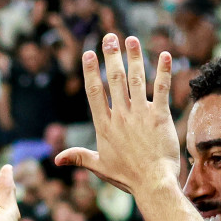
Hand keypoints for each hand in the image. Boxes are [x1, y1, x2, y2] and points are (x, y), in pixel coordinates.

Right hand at [53, 34, 179, 196]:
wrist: (152, 183)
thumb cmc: (126, 176)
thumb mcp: (98, 166)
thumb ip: (78, 157)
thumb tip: (56, 160)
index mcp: (105, 125)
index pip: (95, 92)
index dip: (91, 71)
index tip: (89, 53)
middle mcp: (121, 116)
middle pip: (115, 80)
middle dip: (111, 56)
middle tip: (109, 38)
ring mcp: (141, 115)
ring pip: (136, 80)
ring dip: (134, 57)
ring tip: (130, 39)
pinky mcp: (160, 117)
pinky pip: (162, 89)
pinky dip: (164, 71)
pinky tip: (164, 55)